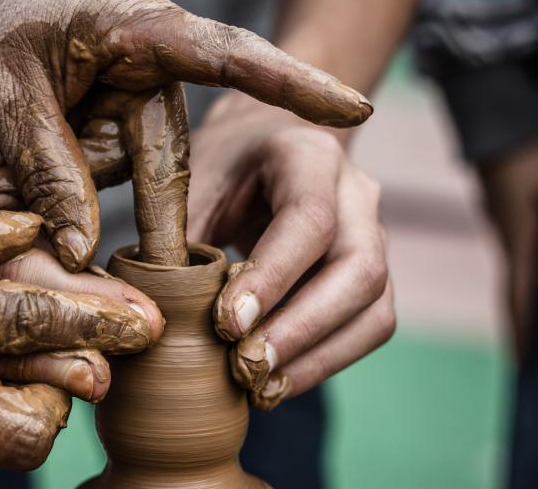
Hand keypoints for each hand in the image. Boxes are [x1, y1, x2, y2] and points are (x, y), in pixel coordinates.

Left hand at [0, 0, 371, 270]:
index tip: (357, 112)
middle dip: (148, 217)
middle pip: (170, 155)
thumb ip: (48, 168)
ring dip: (74, 197)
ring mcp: (124, 89)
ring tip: (6, 195)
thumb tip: (79, 249)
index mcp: (142, 31)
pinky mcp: (100, 110)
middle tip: (142, 277)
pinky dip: (54, 186)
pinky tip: (4, 187)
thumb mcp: (8, 93)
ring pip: (127, 169)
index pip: (233, 58)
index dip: (297, 88)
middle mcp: (147, 63)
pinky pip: (93, 163)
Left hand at [188, 95, 394, 409]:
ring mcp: (375, 234)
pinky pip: (368, 327)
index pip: (310, 219)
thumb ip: (182, 236)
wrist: (267, 149)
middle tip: (245, 368)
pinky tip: (278, 382)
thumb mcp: (195, 181)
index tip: (228, 325)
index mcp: (309, 155)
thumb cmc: (226, 167)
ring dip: (317, 358)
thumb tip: (162, 311)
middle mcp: (356, 192)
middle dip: (301, 329)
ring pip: (373, 308)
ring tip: (260, 388)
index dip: (273, 277)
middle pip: (358, 270)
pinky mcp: (373, 274)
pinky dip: (325, 362)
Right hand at [478, 138, 537, 361]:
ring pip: (513, 271)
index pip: (518, 296)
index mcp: (518, 239)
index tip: (524, 363)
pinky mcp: (505, 212)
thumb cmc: (529, 155)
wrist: (493, 122)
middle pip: (511, 289)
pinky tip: (530, 275)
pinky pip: (514, 253)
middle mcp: (506, 238)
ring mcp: (502, 225)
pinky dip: (521, 275)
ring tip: (528, 322)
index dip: (523, 330)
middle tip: (523, 353)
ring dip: (519, 299)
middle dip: (518, 322)